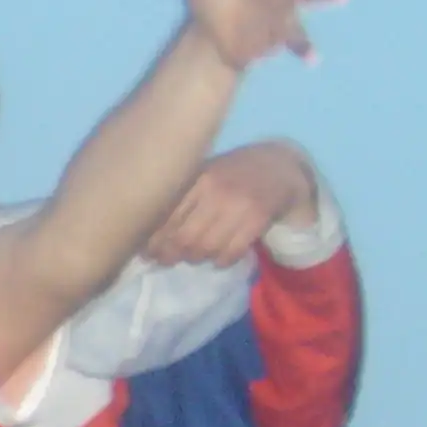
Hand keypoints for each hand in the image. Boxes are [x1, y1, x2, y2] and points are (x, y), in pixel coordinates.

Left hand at [147, 141, 317, 265]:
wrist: (280, 166)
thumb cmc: (233, 173)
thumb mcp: (204, 175)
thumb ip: (180, 198)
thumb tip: (148, 232)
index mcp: (197, 178)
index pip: (167, 216)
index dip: (153, 240)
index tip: (147, 252)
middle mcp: (216, 190)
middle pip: (184, 236)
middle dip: (171, 254)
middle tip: (167, 260)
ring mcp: (239, 204)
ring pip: (206, 247)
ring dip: (197, 258)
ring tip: (194, 256)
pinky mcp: (259, 218)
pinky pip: (232, 251)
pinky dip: (221, 261)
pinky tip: (218, 258)